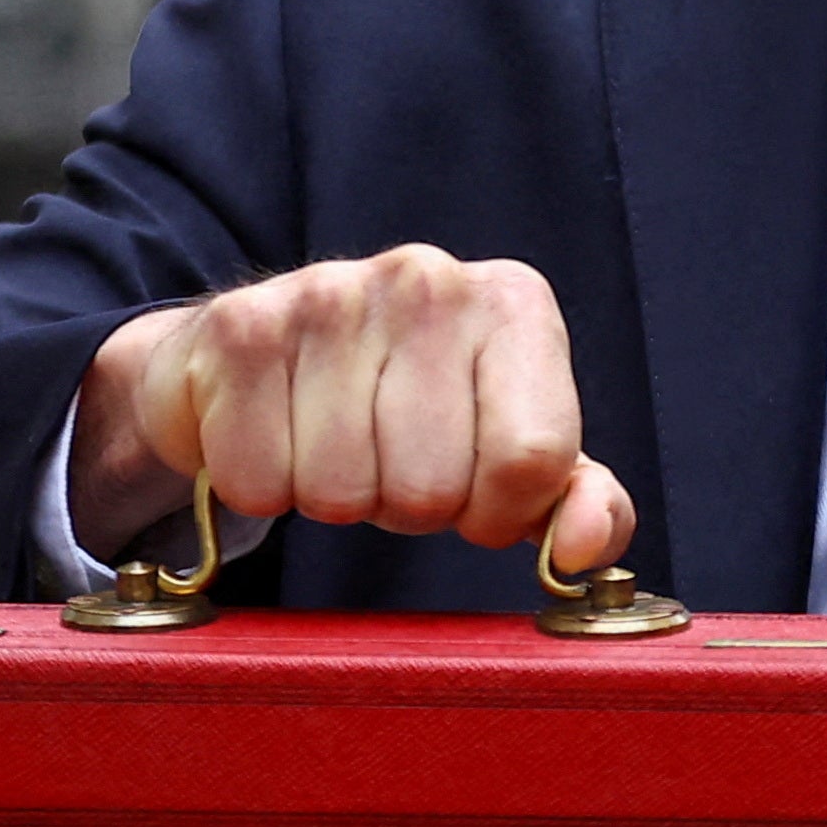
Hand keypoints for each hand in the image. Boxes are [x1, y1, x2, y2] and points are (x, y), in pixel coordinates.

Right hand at [69, 249, 635, 575]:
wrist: (257, 359)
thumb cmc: (403, 414)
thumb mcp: (512, 453)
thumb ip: (583, 502)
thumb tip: (583, 546)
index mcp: (513, 305)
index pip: (532, 461)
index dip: (497, 512)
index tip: (475, 496)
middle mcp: (429, 279)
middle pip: (432, 489)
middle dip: (406, 507)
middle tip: (386, 461)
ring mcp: (331, 293)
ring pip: (341, 494)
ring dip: (333, 498)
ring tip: (331, 445)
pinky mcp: (243, 327)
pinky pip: (261, 483)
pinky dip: (260, 487)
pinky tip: (272, 435)